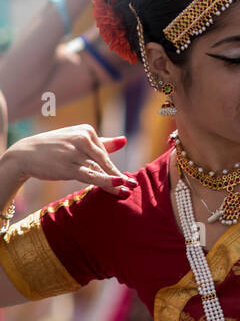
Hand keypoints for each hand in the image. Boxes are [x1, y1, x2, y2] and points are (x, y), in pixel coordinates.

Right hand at [3, 125, 134, 195]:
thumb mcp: (76, 140)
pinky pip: (91, 175)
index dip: (113, 168)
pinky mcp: (69, 166)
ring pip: (100, 169)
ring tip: (128, 190)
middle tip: (134, 185)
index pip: (103, 152)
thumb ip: (102, 142)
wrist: (24, 154)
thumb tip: (124, 140)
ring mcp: (75, 152)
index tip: (127, 179)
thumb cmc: (53, 148)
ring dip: (115, 181)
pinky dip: (106, 181)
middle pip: (104, 161)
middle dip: (119, 175)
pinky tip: (118, 185)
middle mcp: (82, 139)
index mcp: (87, 131)